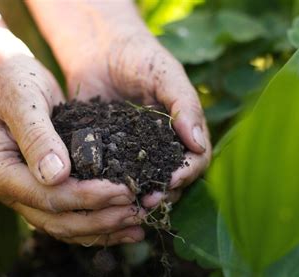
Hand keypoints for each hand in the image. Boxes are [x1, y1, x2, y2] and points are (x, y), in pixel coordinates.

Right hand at [0, 30, 144, 245]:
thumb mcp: (25, 101)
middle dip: (101, 220)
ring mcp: (25, 194)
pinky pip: (70, 215)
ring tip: (138, 225)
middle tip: (137, 213)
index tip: (124, 191)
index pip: (47, 196)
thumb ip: (38, 137)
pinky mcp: (44, 190)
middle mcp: (9, 191)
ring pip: (65, 226)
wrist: (5, 75)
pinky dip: (98, 223)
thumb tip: (57, 176)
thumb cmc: (13, 80)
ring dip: (103, 229)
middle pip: (57, 220)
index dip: (87, 197)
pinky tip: (125, 225)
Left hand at [63, 26, 211, 207]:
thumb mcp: (166, 75)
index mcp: (183, 132)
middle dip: (163, 193)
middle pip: (172, 180)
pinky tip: (102, 193)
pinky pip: (113, 175)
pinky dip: (111, 186)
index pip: (196, 161)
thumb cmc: (140, 57)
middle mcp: (162, 148)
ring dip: (138, 197)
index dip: (187, 173)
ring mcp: (135, 154)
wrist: (100, 50)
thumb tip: (198, 145)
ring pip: (144, 184)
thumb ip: (184, 105)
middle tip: (147, 201)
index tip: (172, 179)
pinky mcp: (108, 154)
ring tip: (127, 204)